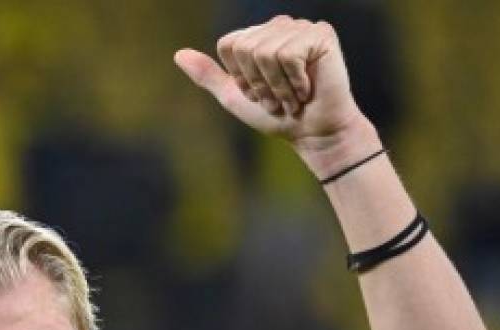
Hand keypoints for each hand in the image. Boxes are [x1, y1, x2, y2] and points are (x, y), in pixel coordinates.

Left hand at [175, 16, 371, 157]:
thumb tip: (178, 54)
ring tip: (292, 97)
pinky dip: (294, 81)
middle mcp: (278, 26)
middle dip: (258, 83)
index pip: (228, 45)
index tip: (258, 93)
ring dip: (277, 86)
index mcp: (257, 36)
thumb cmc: (277, 116)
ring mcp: (300, 27)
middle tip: (277, 98)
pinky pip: (289, 54)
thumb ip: (209, 76)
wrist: (312, 133)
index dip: (240, 77)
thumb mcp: (235, 97)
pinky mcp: (321, 34)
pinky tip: (306, 90)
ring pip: (266, 52)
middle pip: (245, 48)